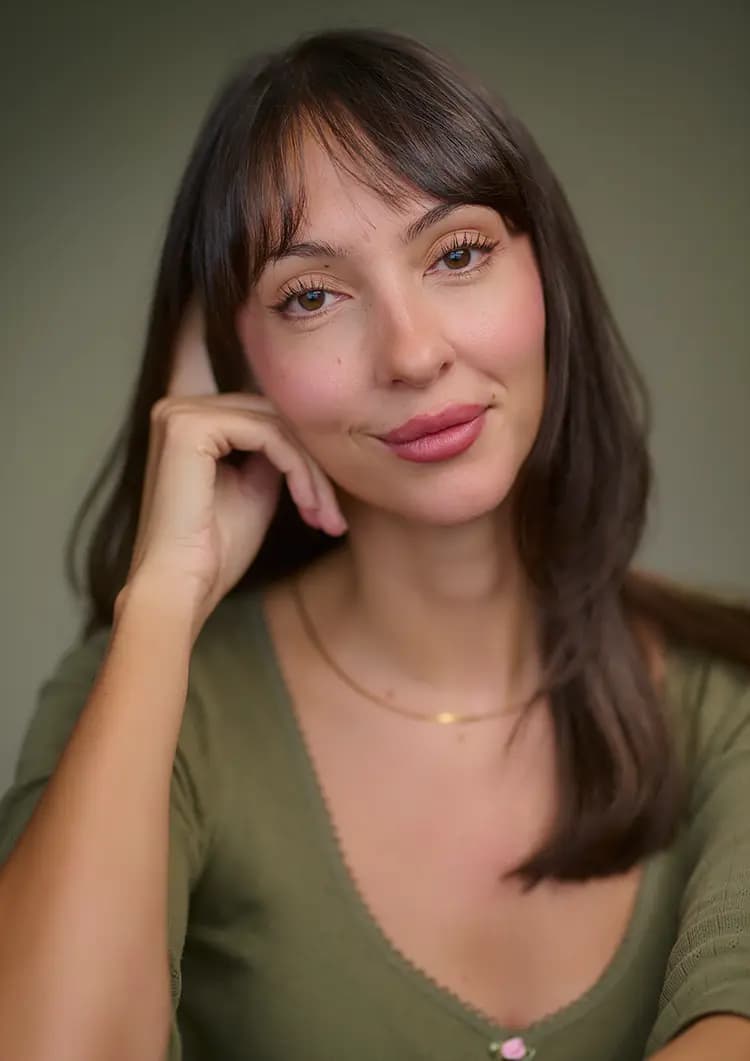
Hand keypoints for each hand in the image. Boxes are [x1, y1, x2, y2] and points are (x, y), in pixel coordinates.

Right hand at [124, 300, 346, 633]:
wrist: (180, 587)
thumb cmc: (214, 551)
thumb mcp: (256, 487)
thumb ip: (274, 451)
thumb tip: (309, 429)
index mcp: (189, 419)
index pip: (263, 411)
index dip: (302, 445)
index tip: (325, 499)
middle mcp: (179, 407)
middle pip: (273, 414)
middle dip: (314, 463)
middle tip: (333, 513)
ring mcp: (181, 413)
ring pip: (276, 423)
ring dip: (311, 471)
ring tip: (326, 516)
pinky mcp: (190, 427)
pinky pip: (268, 434)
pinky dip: (297, 469)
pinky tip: (308, 506)